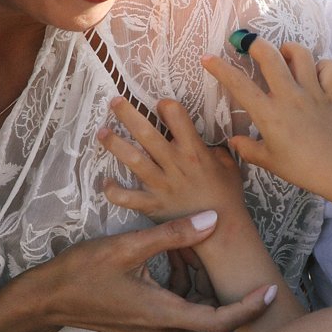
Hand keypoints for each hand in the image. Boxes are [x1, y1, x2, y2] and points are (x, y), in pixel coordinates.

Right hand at [26, 215, 274, 331]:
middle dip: (211, 276)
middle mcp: (163, 331)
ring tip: (178, 242)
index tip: (271, 291)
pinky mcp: (147, 327)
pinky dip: (178, 282)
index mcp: (164, 315)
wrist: (48, 300)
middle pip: (208, 311)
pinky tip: (166, 255)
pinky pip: (176, 307)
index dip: (250, 308)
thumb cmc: (82, 273)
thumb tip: (212, 220)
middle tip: (204, 241)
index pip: (220, 322)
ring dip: (192, 276)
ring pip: (192, 306)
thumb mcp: (127, 247)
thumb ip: (172, 235)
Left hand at [100, 97, 248, 227]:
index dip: (167, 106)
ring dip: (115, 145)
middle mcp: (175, 164)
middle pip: (147, 134)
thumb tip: (206, 142)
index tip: (160, 104)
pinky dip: (114, 191)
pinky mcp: (152, 205)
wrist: (222, 231)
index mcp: (194, 151)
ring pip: (133, 160)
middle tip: (115, 101)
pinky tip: (107, 183)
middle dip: (128, 114)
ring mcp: (161, 185)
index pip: (177, 117)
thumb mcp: (229, 167)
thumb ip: (216, 150)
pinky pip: (127, 198)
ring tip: (102, 132)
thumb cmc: (227, 197)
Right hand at [203, 41, 331, 200]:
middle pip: (270, 56)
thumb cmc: (300, 168)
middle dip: (254, 43)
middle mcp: (289, 96)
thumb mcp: (268, 161)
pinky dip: (322, 65)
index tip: (207, 58)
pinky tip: (313, 73)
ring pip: (300, 54)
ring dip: (288, 49)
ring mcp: (312, 92)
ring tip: (282, 54)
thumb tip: (234, 140)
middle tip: (247, 45)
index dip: (220, 68)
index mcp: (269, 113)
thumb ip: (247, 149)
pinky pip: (329, 67)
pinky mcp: (331, 94)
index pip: (239, 85)